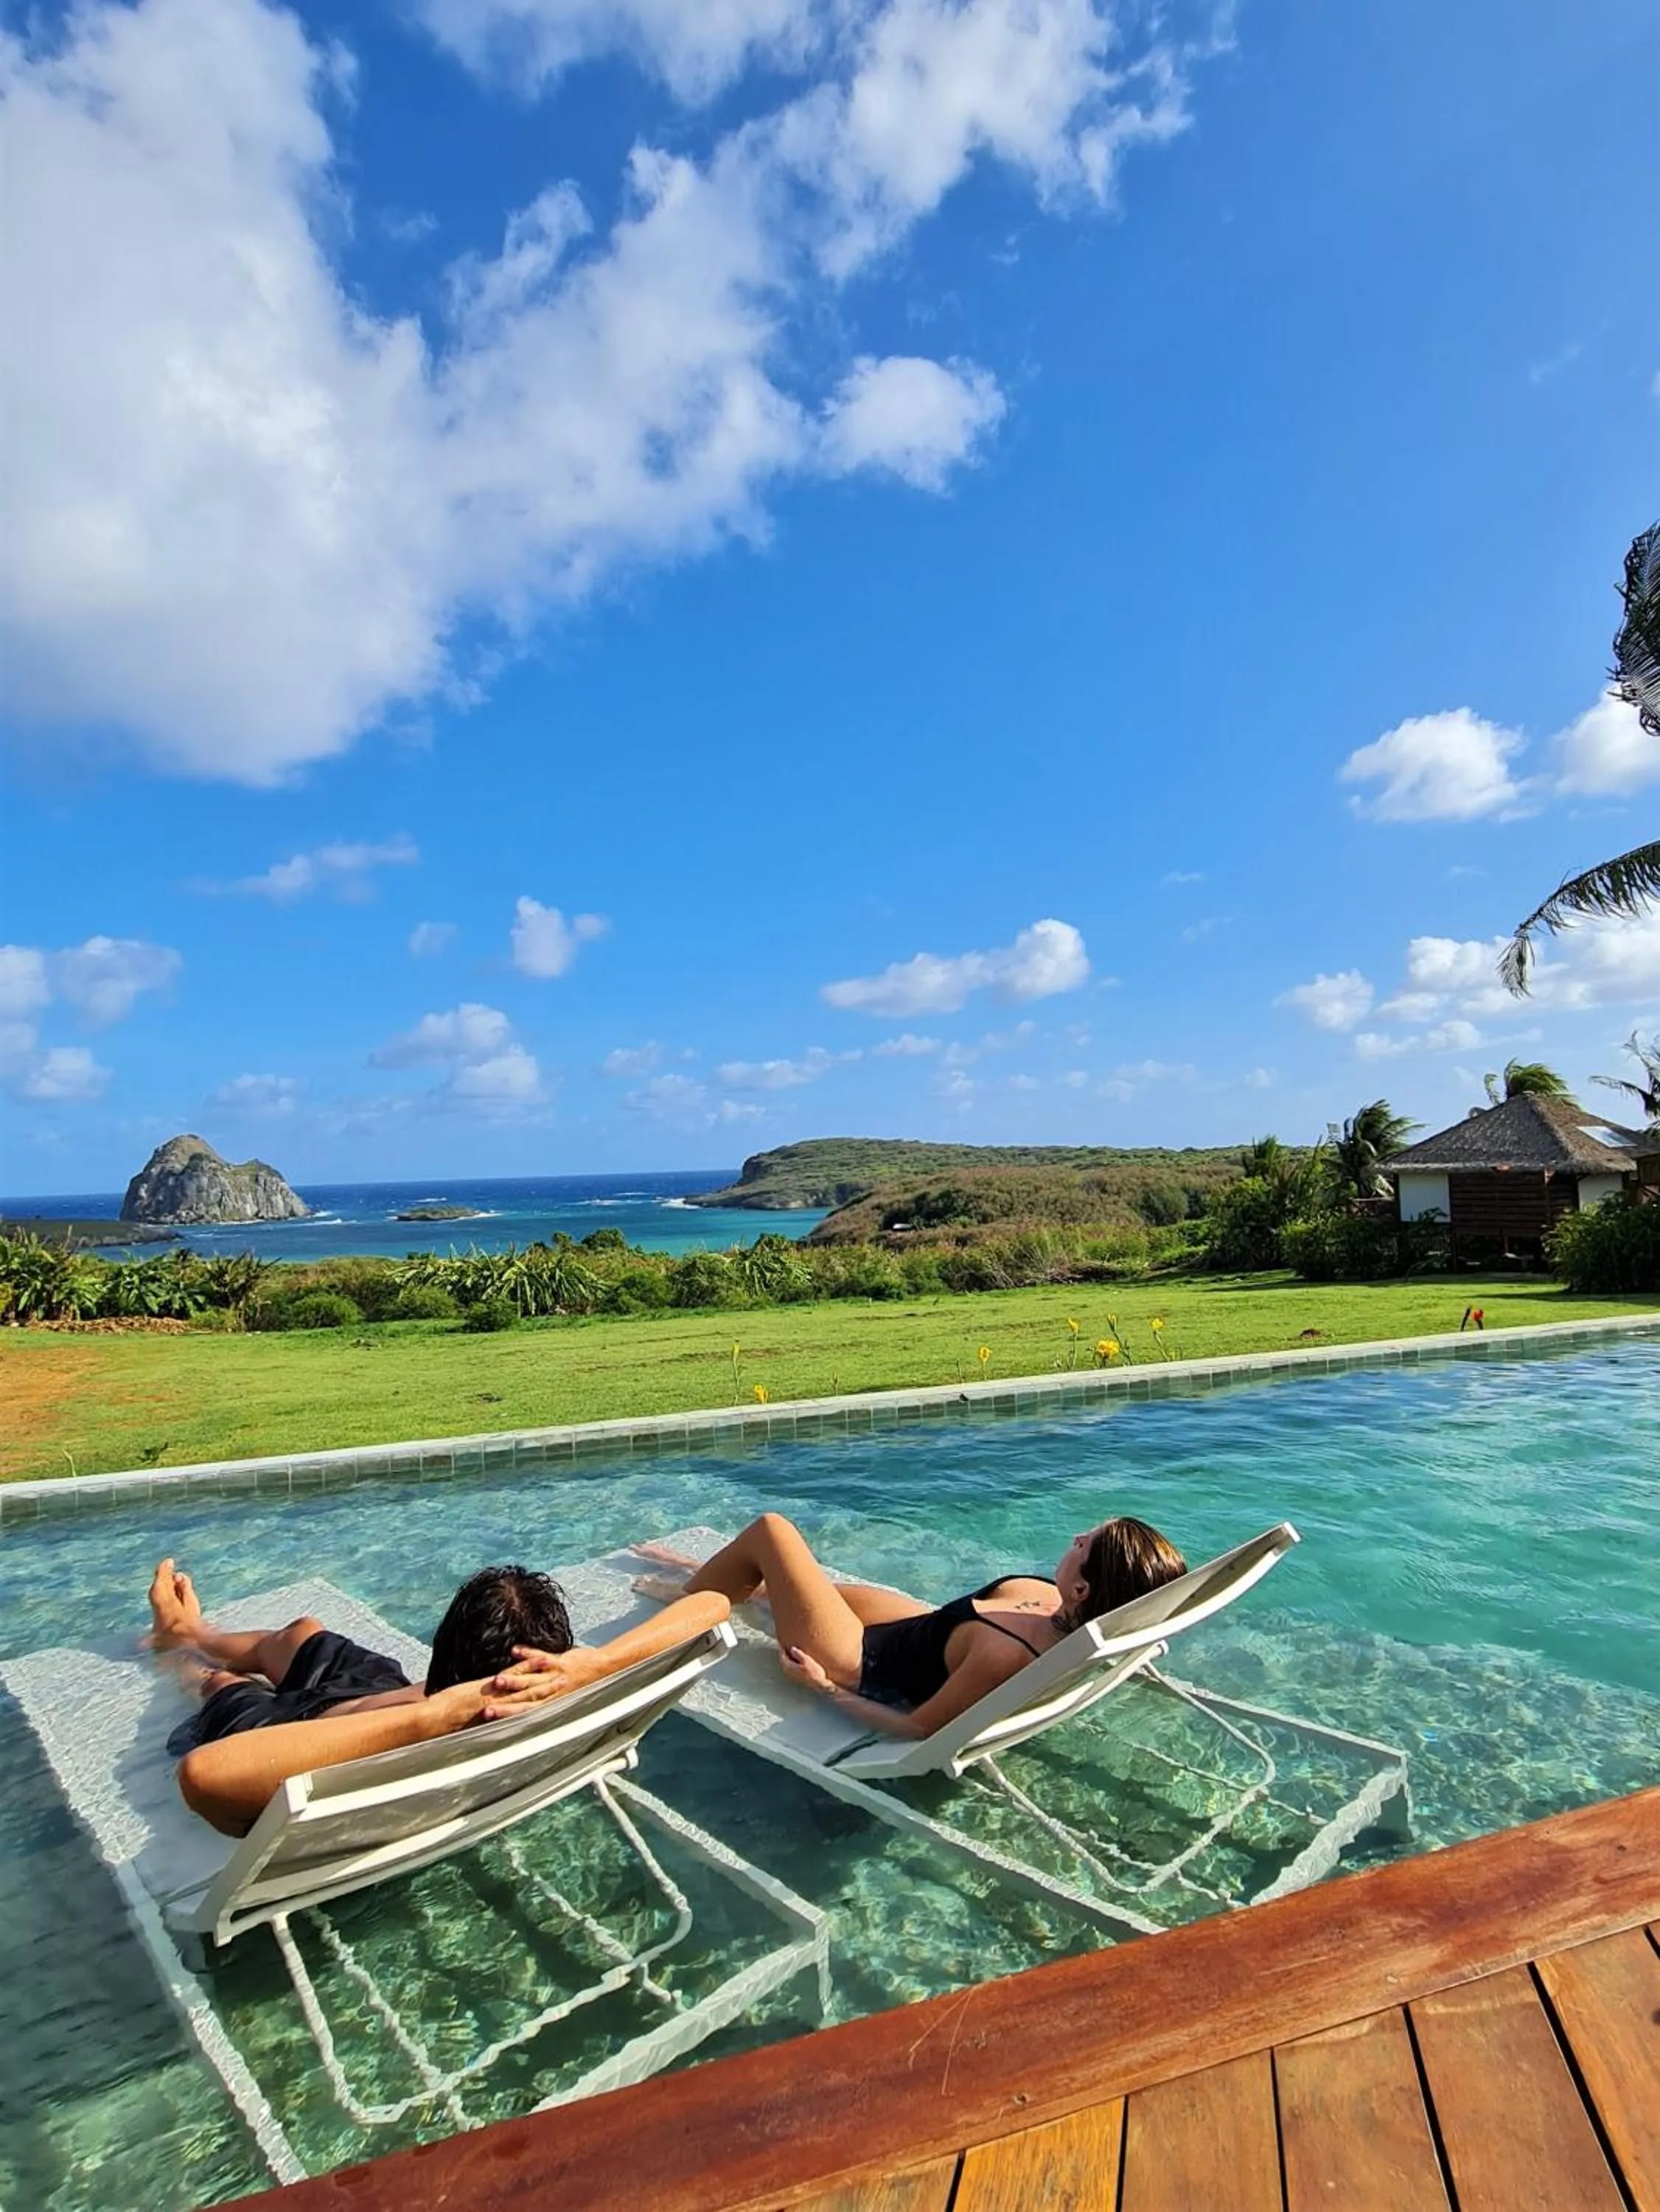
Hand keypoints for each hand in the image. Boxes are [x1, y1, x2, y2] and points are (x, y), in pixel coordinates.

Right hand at [481, 1643, 598, 1718]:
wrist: (600, 1669)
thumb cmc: (579, 1685)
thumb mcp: (560, 1698)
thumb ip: (541, 1703)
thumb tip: (523, 1708)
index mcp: (548, 1703)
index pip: (524, 1712)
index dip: (506, 1717)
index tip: (488, 1719)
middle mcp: (550, 1693)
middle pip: (523, 1700)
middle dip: (504, 1705)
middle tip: (485, 1709)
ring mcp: (554, 1676)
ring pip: (530, 1681)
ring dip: (513, 1681)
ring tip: (496, 1681)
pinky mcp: (559, 1661)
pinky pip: (541, 1657)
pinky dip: (528, 1654)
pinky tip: (514, 1651)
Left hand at [780, 1644, 835, 1693]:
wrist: (819, 1683)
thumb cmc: (814, 1672)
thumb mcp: (807, 1660)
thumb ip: (798, 1654)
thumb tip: (792, 1648)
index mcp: (789, 1667)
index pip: (782, 1656)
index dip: (782, 1649)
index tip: (782, 1643)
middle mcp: (788, 1672)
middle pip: (783, 1660)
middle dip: (784, 1653)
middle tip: (786, 1645)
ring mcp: (792, 1675)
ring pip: (786, 1664)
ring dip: (788, 1657)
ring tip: (791, 1651)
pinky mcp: (796, 1676)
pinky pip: (790, 1667)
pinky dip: (791, 1661)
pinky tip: (796, 1659)